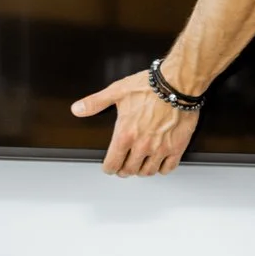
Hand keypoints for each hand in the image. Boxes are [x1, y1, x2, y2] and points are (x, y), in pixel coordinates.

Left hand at [71, 74, 200, 177]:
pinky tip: (159, 163)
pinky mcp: (177, 147)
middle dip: (124, 171)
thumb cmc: (149, 86)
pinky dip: (161, 169)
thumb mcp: (117, 91)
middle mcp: (142, 145)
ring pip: (148, 172)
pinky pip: (168, 168)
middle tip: (123, 167)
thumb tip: (78, 109)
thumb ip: (95, 102)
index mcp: (125, 135)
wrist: (177, 83)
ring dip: (141, 171)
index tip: (109, 167)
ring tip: (139, 165)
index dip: (109, 168)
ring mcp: (160, 148)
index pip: (112, 164)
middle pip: (129, 171)